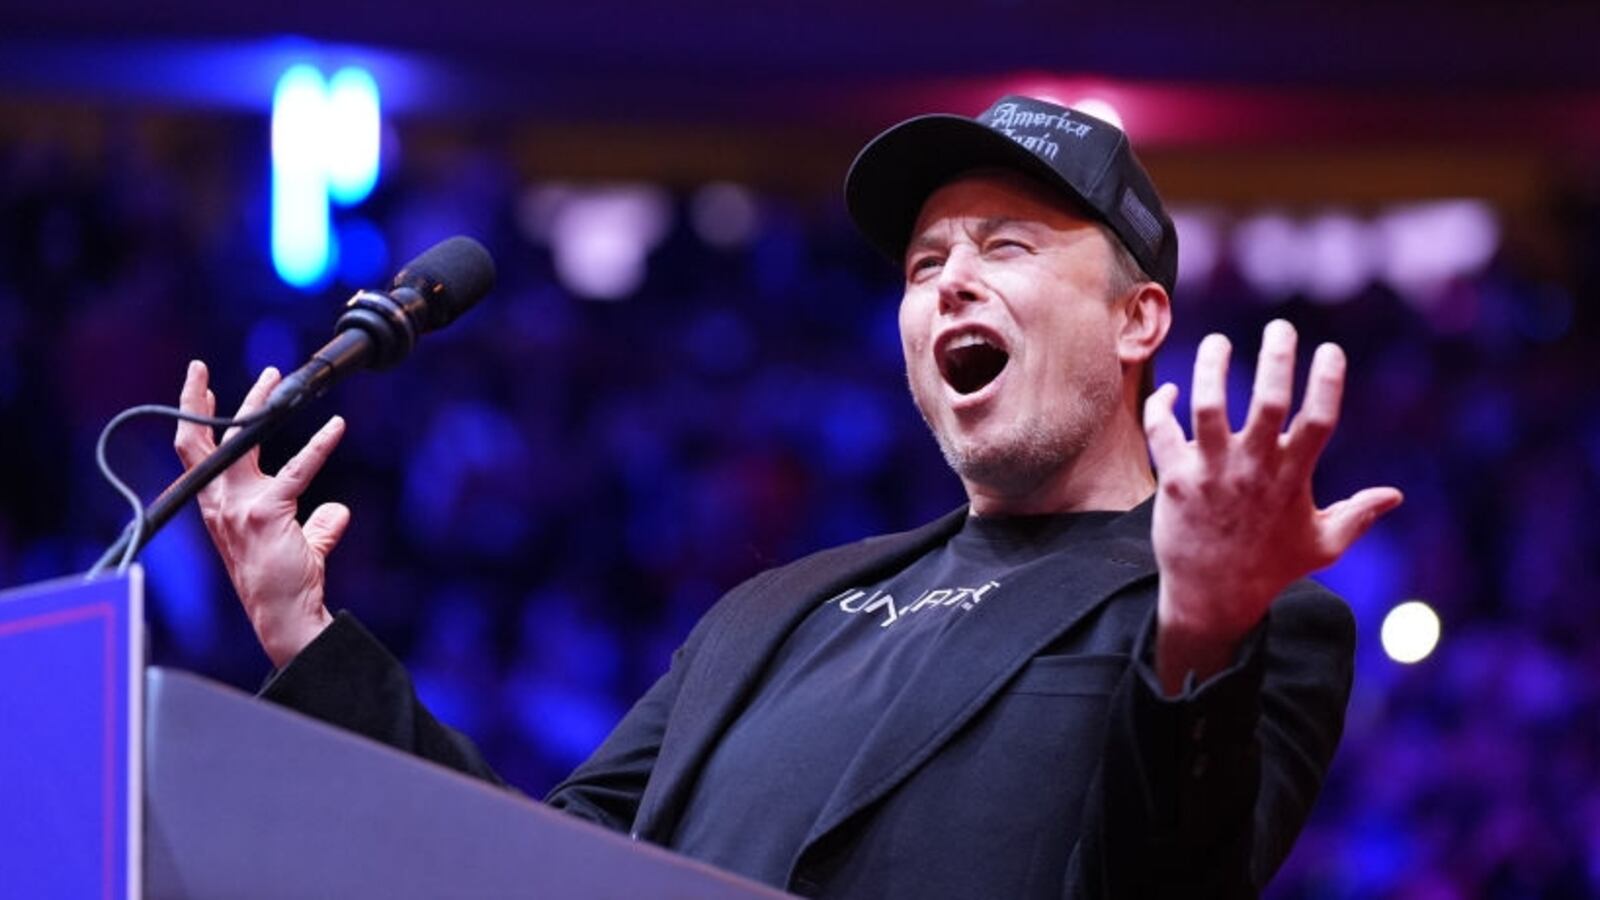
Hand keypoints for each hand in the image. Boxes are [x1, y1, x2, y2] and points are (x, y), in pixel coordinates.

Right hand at [174, 361, 350, 667]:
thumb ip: (315, 524)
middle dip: (199, 401)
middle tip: (201, 368)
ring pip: (244, 442)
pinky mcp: (268, 512)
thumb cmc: (285, 582)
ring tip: (276, 379)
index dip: (193, 419)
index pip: (196, 454)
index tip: (197, 386)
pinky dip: (319, 444)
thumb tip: (337, 511)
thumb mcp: (296, 544)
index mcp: (218, 506)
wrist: (283, 614)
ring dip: (261, 406)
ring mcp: (240, 507)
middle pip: (202, 441)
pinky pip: (297, 469)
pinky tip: (336, 426)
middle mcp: (220, 503)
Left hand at [1142, 320, 1401, 692]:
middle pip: (1267, 400)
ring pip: (1208, 405)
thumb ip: (1357, 515)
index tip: (1330, 349)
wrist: (1212, 598)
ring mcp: (1211, 472)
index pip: (1319, 419)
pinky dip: (1163, 406)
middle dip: (1275, 358)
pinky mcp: (1175, 480)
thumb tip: (1396, 496)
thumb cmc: (1269, 569)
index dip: (1328, 380)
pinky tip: (1172, 392)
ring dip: (1211, 367)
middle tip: (1279, 327)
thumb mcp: (1321, 545)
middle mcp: (1253, 468)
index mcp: (1292, 477)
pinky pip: (1162, 431)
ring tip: (1218, 342)